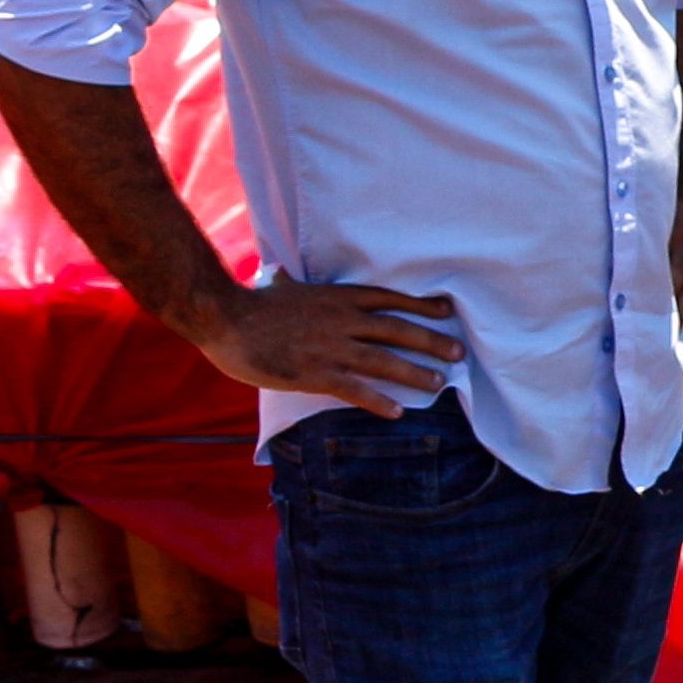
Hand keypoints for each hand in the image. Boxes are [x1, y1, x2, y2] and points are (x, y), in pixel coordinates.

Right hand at [177, 279, 456, 415]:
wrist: (225, 318)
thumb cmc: (251, 304)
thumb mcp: (281, 286)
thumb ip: (291, 282)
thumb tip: (282, 271)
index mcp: (337, 297)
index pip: (389, 299)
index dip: (420, 305)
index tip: (446, 310)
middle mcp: (342, 320)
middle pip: (397, 329)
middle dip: (431, 341)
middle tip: (458, 352)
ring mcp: (330, 348)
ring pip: (384, 361)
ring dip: (415, 373)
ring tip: (439, 383)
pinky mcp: (315, 373)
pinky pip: (355, 389)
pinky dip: (379, 400)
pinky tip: (397, 411)